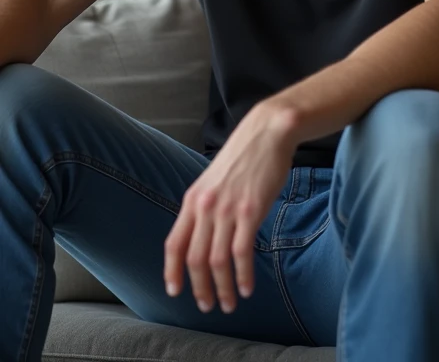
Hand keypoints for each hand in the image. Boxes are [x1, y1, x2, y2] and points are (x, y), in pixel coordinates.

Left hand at [163, 100, 297, 313]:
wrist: (267, 133)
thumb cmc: (243, 157)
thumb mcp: (213, 180)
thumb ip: (205, 206)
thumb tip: (202, 236)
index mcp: (193, 199)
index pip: (174, 243)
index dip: (171, 270)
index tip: (174, 291)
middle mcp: (205, 206)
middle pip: (194, 258)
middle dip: (199, 288)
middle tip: (207, 306)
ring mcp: (227, 209)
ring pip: (217, 261)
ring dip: (222, 288)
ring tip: (228, 303)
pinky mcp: (250, 210)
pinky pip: (242, 253)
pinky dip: (243, 276)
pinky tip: (246, 288)